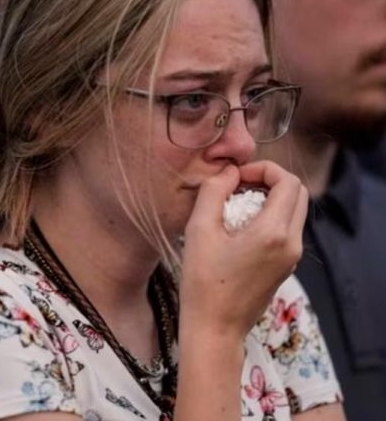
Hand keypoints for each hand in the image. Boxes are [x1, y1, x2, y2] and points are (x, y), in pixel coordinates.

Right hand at [179, 161, 307, 340]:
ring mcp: (292, 257)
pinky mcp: (285, 266)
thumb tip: (228, 171)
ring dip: (269, 198)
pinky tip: (239, 227)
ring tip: (235, 206)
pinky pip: (287, 229)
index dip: (263, 169)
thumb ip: (214, 192)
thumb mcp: (199, 230)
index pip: (288, 182)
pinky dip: (269, 217)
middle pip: (298, 194)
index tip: (236, 176)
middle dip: (270, 181)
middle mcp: (291, 243)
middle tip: (238, 186)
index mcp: (274, 232)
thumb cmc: (203, 281)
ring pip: (294, 211)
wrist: (215, 327)